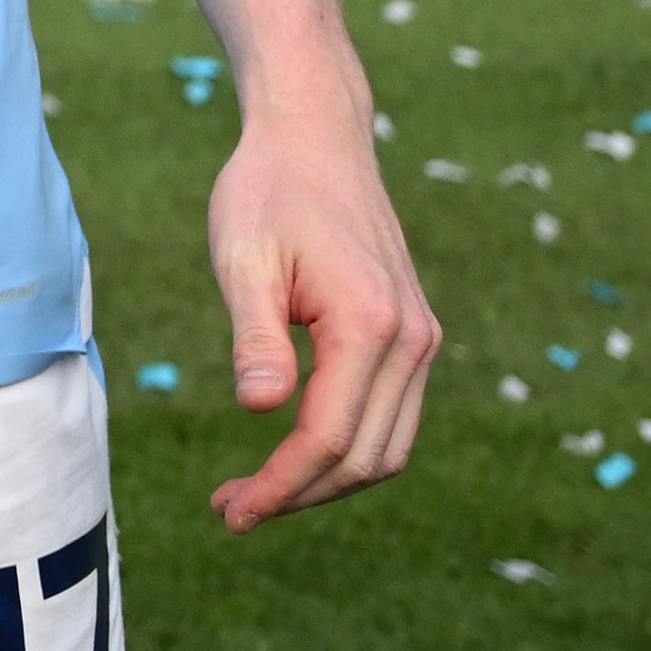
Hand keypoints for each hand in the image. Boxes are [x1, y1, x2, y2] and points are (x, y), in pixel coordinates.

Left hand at [202, 79, 441, 533]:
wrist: (316, 138)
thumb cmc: (268, 192)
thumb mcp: (244, 261)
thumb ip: (255, 337)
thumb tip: (261, 411)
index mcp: (370, 324)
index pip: (329, 438)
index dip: (279, 485)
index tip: (228, 511)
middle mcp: (412, 339)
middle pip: (366, 458)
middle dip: (300, 495)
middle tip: (230, 510)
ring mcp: (421, 338)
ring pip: (388, 447)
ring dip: (326, 480)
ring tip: (256, 491)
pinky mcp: (414, 334)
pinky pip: (391, 417)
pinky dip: (347, 448)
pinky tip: (292, 452)